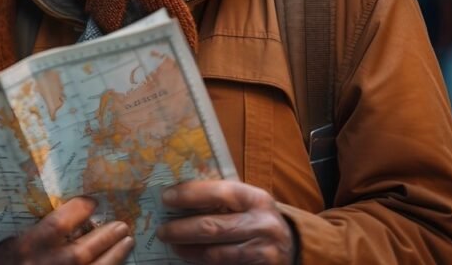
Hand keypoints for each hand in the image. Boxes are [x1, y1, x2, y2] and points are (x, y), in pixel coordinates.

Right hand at [0, 197, 133, 264]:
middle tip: (122, 225)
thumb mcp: (12, 244)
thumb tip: (68, 212)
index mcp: (29, 247)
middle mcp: (48, 264)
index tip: (92, 202)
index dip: (80, 210)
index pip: (59, 223)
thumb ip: (35, 231)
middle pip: (84, 249)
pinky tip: (116, 263)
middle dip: (106, 236)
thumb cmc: (4, 263)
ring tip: (127, 241)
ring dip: (115, 255)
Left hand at [156, 181, 295, 264]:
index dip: (190, 195)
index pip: (219, 193)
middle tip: (162, 231)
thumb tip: (176, 197)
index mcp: (256, 199)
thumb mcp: (246, 202)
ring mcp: (264, 251)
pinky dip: (203, 264)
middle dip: (182, 230)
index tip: (166, 198)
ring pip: (216, 254)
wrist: (290, 244)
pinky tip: (191, 258)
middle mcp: (262, 224)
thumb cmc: (255, 217)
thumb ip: (220, 199)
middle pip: (214, 227)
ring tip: (173, 246)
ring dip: (189, 251)